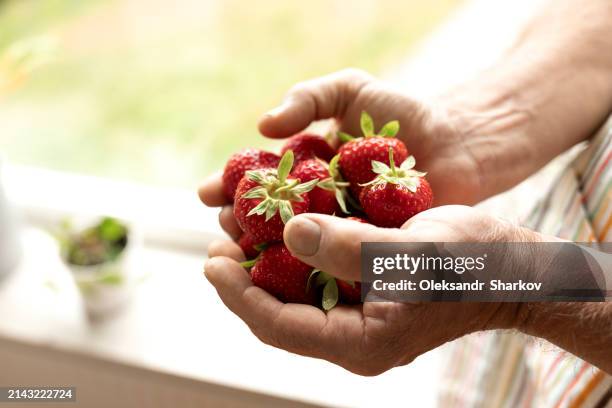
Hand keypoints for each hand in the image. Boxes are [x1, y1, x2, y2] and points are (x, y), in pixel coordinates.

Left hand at [204, 206, 526, 374]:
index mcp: (361, 340)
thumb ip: (349, 247)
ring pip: (295, 300)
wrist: (511, 269)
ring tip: (239, 233)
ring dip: (265, 267)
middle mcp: (355, 337)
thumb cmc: (471, 261)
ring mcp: (361, 320)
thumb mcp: (410, 249)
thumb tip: (291, 233)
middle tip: (217, 244)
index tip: (211, 260)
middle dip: (244, 281)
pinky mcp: (368, 299)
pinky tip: (282, 231)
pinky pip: (317, 285)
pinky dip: (294, 260)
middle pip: (280, 315)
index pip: (280, 325)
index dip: (239, 293)